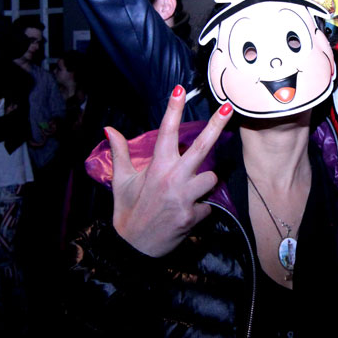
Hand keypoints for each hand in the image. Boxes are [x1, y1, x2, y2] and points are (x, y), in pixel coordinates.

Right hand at [105, 85, 233, 256]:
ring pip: (211, 177)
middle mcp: (172, 178)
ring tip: (190, 191)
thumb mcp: (121, 181)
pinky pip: (208, 205)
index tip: (180, 89)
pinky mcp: (193, 216)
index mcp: (156, 167)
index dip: (173, 109)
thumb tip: (108, 129)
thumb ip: (120, 153)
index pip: (165, 131)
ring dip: (206, 181)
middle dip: (217, 126)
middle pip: (202, 147)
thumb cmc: (128, 211)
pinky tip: (188, 213)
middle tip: (228, 108)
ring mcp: (184, 197)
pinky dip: (202, 208)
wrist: (132, 248)